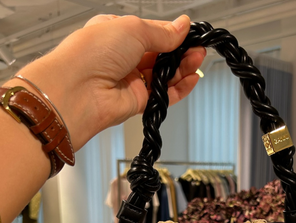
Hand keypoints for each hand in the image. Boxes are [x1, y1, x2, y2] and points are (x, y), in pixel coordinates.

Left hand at [12, 15, 204, 150]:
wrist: (77, 91)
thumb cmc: (91, 54)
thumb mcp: (133, 29)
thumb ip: (161, 32)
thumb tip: (181, 26)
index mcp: (117, 33)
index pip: (151, 33)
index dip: (171, 34)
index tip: (189, 34)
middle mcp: (123, 58)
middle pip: (160, 55)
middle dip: (180, 53)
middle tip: (198, 50)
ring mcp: (130, 81)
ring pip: (163, 76)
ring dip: (182, 69)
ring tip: (197, 62)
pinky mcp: (136, 102)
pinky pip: (163, 96)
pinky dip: (178, 89)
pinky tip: (190, 81)